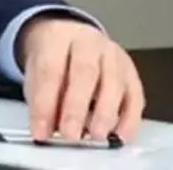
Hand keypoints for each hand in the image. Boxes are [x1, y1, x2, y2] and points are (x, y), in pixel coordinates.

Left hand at [19, 15, 145, 143]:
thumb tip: (45, 131)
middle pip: (85, 72)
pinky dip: (130, 118)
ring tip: (96, 135)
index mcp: (58, 39)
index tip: (40, 132)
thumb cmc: (53, 60)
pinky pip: (135, 95)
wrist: (72, 36)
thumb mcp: (37, 73)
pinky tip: (120, 136)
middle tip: (70, 134)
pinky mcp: (131, 72)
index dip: (45, 103)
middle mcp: (88, 43)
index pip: (50, 69)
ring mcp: (113, 56)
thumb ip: (41, 99)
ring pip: (113, 82)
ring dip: (106, 112)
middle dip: (76, 107)